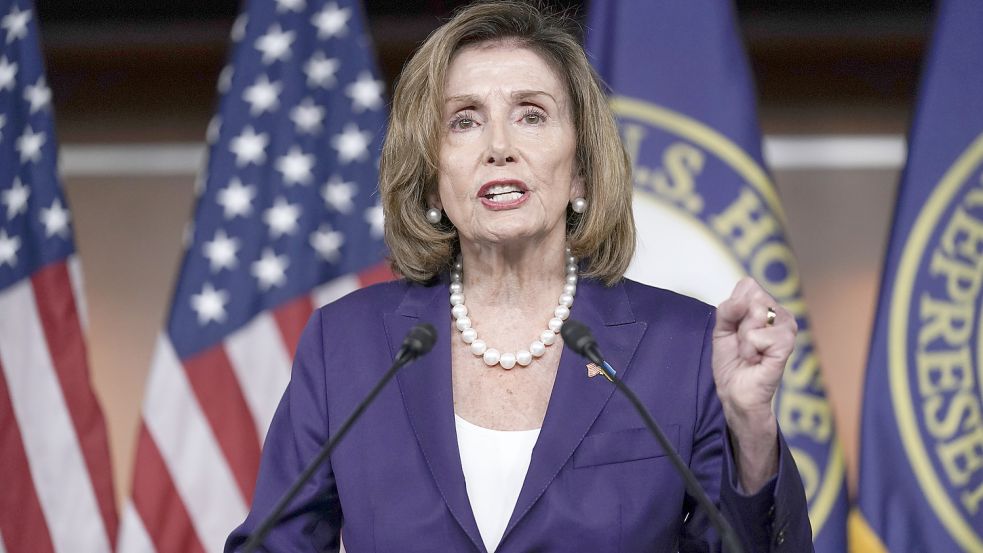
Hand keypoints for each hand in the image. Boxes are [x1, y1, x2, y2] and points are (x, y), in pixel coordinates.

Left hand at [712, 277, 796, 490]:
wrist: (735, 393)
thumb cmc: (731, 362)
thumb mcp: (721, 330)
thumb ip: (728, 309)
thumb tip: (742, 301)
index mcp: (767, 307)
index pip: (747, 285)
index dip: (733, 307)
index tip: (733, 328)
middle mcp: (781, 314)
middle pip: (751, 296)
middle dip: (737, 322)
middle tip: (743, 343)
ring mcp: (787, 329)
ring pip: (756, 313)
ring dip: (744, 337)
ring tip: (750, 352)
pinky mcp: (787, 345)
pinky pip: (759, 334)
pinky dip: (750, 349)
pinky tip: (757, 360)